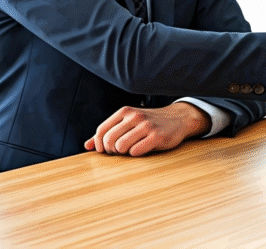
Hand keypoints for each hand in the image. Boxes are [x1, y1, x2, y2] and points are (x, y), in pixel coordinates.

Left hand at [84, 102, 210, 155]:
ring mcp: (146, 126)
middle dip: (111, 150)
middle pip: (109, 140)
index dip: (100, 144)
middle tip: (119, 151)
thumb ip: (107, 132)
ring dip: (124, 153)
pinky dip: (136, 154)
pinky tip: (142, 149)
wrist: (178, 118)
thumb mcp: (127, 122)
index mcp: (124, 112)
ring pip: (121, 146)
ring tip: (131, 149)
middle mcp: (134, 117)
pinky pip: (136, 151)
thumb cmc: (149, 123)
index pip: (101, 130)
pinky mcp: (157, 136)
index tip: (105, 150)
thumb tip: (87, 146)